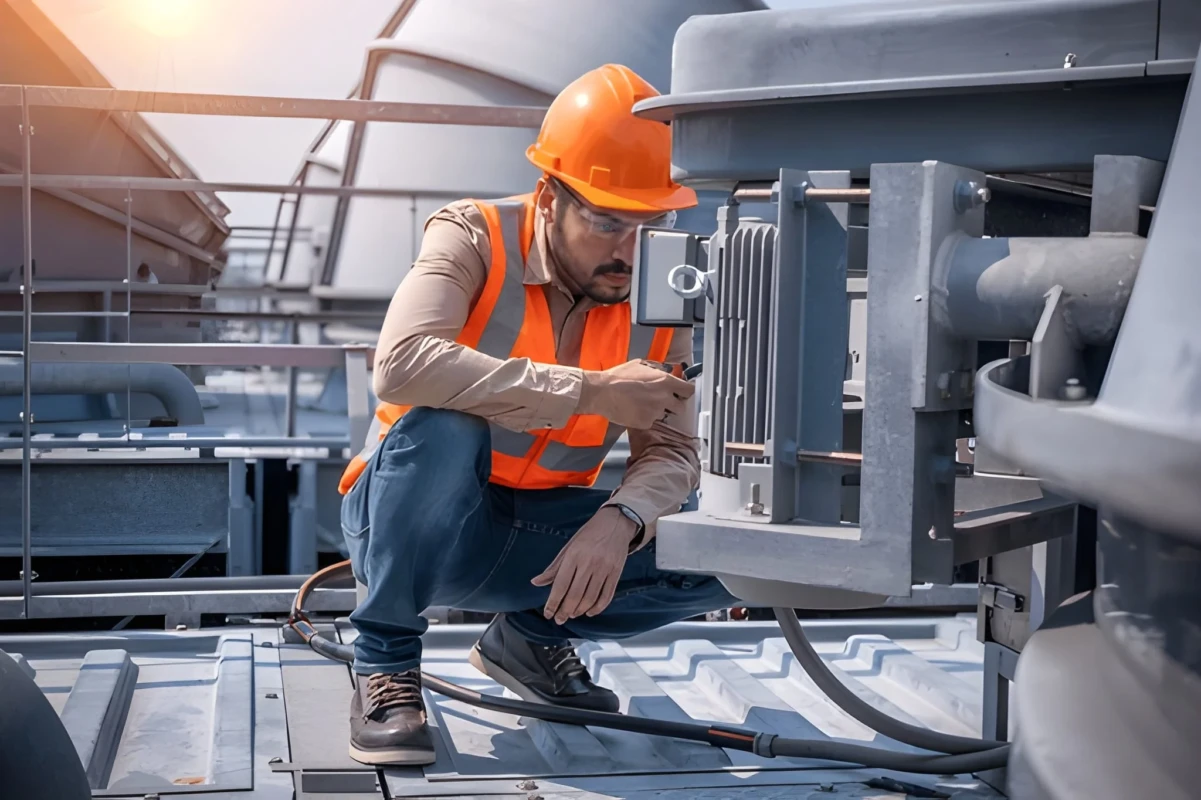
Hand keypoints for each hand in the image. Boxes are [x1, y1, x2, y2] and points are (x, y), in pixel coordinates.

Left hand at [531, 506, 637, 624]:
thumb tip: (536, 582)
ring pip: (590, 598)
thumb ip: (554, 567)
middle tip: (559, 619)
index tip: (548, 613)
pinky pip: (606, 596)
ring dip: (579, 611)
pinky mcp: (616, 573)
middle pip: (575, 595)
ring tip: (572, 614)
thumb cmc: (590, 534)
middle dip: (565, 611)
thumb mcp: (569, 547)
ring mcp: (604, 568)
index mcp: (574, 555)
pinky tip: (589, 612)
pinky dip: (598, 608)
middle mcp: (589, 562)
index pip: (560, 585)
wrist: (616, 522)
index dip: (553, 602)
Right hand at [578, 359, 694, 430]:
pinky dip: (645, 418)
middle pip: (680, 407)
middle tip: (661, 400)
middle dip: (673, 404)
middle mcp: (664, 398)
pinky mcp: (645, 423)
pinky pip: (650, 421)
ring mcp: (655, 412)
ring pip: (663, 415)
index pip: (689, 391)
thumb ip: (657, 369)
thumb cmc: (619, 376)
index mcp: (665, 382)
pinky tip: (634, 410)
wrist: (602, 392)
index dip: (685, 392)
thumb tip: (667, 371)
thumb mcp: (640, 365)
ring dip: (657, 411)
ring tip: (641, 404)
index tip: (681, 392)